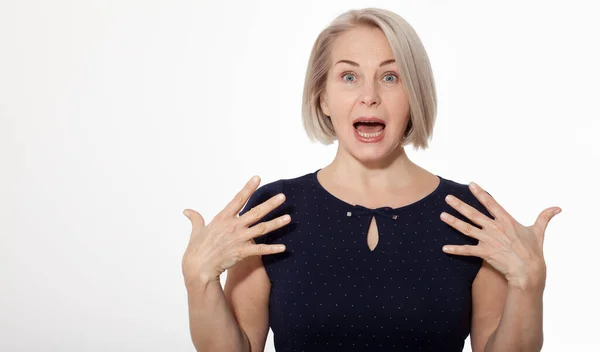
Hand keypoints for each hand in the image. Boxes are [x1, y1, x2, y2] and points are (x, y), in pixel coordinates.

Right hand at [181, 176, 289, 287]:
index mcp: (222, 218)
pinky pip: (260, 249)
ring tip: (288, 218)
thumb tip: (187, 211)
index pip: (238, 199)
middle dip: (270, 204)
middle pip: (255, 212)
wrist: (198, 268)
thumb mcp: (196, 231)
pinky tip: (283, 247)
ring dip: (276, 223)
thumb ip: (195, 219)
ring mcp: (239, 239)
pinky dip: (272, 249)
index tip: (257, 178)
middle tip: (282, 197)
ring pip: (261, 229)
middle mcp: (233, 226)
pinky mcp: (242, 252)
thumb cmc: (196, 249)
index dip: (248, 188)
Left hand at [439, 181, 560, 291]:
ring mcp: (488, 240)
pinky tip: (444, 248)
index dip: (480, 193)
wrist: (529, 271)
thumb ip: (544, 218)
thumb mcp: (538, 232)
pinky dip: (455, 250)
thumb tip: (557, 208)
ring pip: (467, 229)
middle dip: (459, 205)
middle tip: (447, 198)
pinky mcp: (485, 253)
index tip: (471, 184)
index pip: (491, 203)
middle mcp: (494, 228)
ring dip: (453, 222)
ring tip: (441, 215)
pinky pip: (467, 250)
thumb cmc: (533, 252)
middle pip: (473, 214)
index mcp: (506, 221)